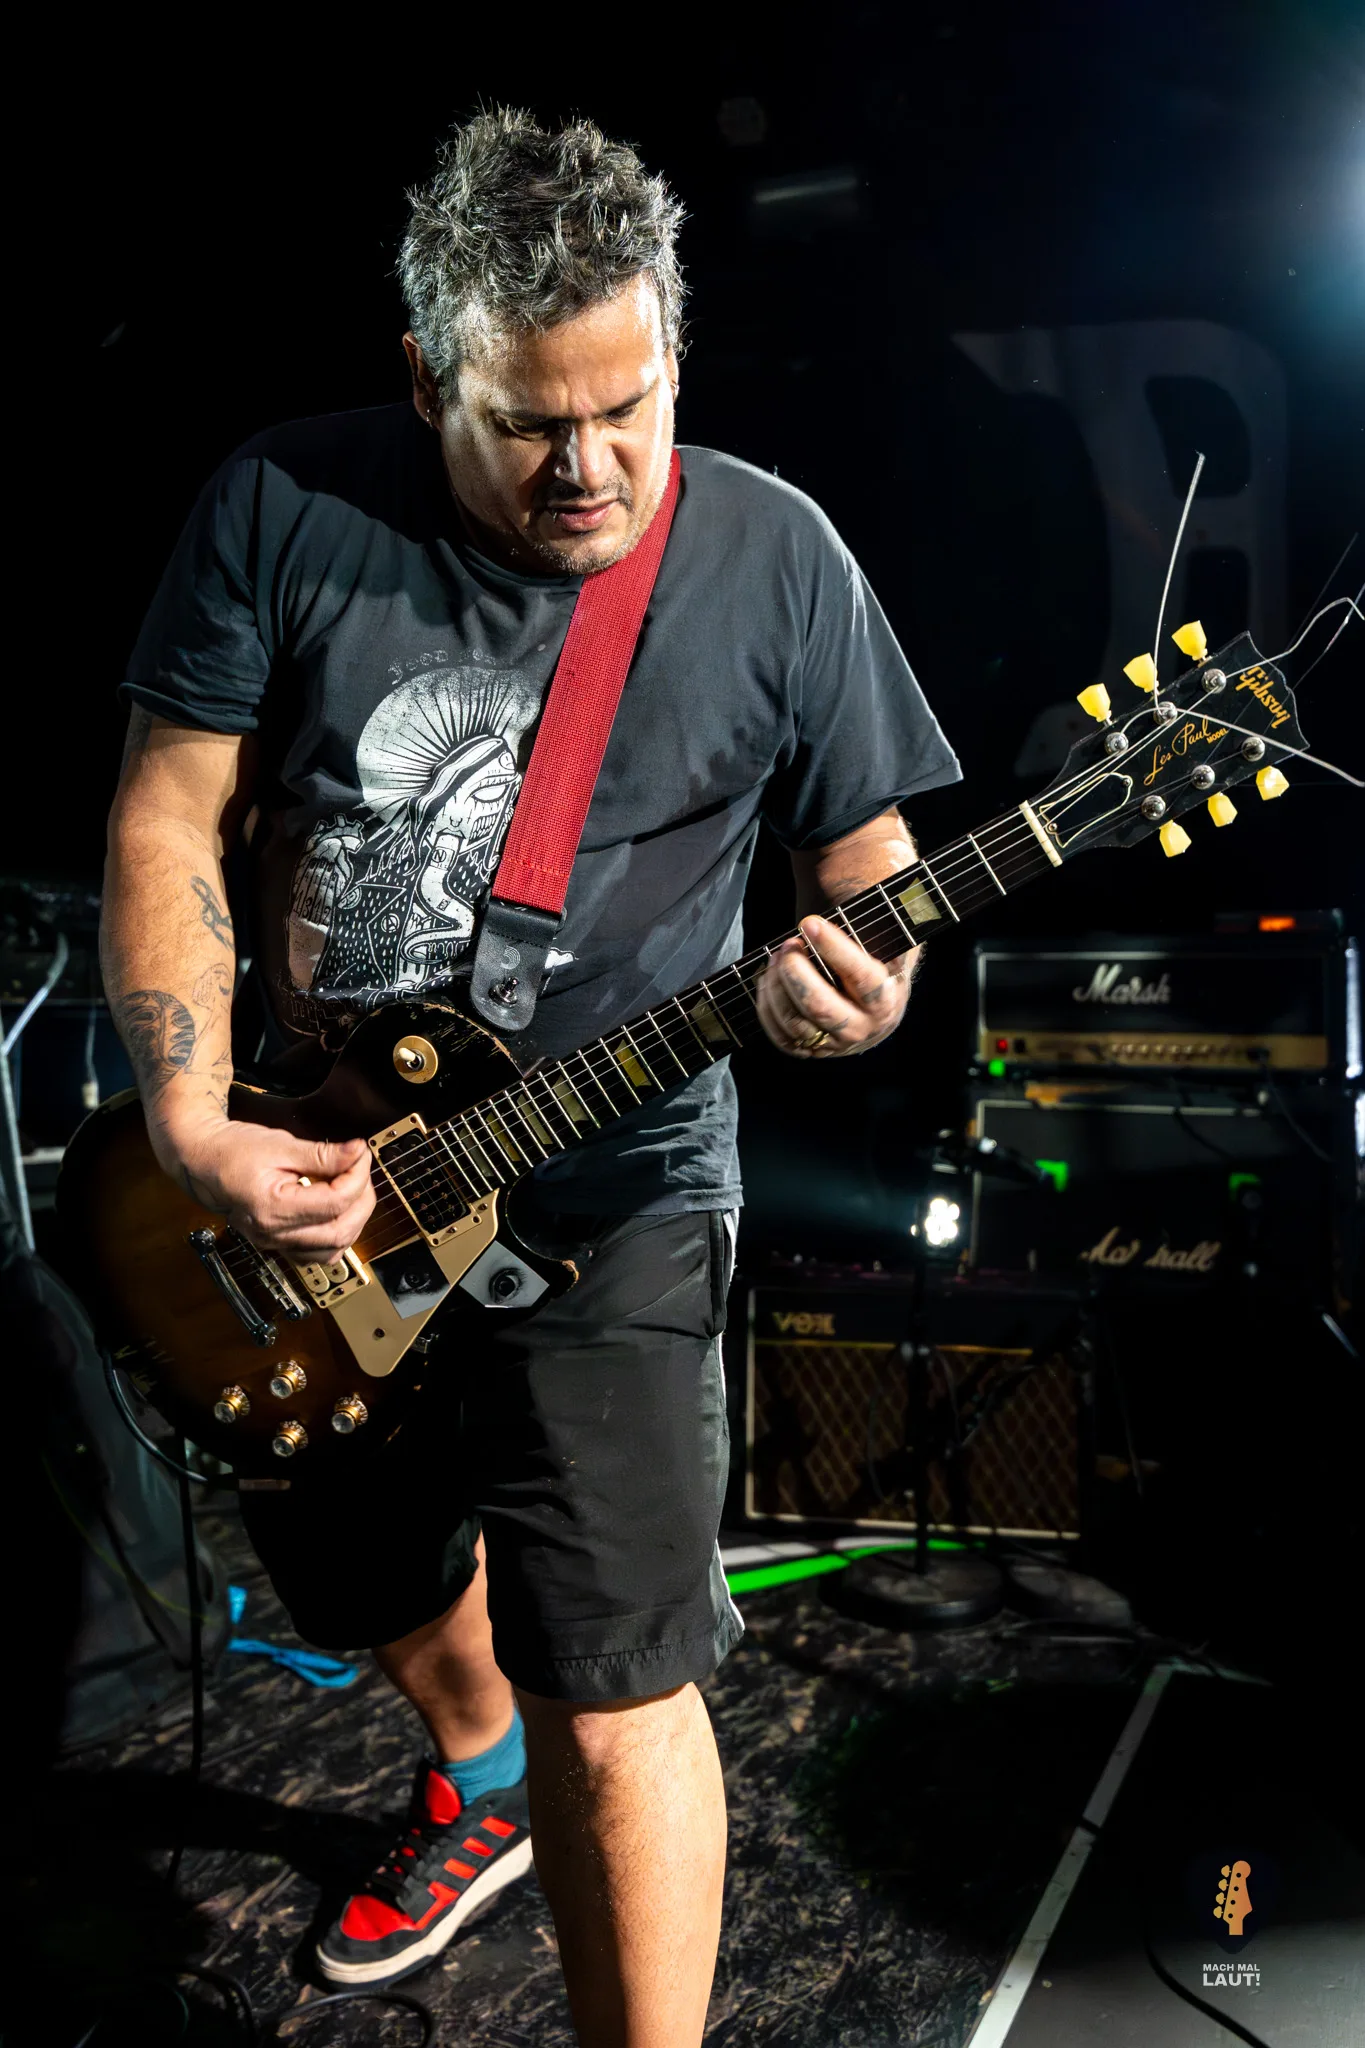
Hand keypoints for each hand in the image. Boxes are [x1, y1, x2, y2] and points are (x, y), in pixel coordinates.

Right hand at [159, 1114, 375, 1263]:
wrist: (202, 1161)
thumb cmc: (232, 1150)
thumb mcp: (279, 1144)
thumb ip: (322, 1154)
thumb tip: (357, 1153)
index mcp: (272, 1209)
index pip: (335, 1203)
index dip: (357, 1176)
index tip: (359, 1154)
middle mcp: (272, 1234)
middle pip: (339, 1233)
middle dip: (362, 1200)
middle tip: (360, 1170)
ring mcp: (274, 1243)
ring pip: (332, 1251)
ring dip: (353, 1221)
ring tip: (352, 1189)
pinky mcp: (276, 1243)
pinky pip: (315, 1254)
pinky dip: (335, 1235)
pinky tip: (336, 1210)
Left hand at [756, 915, 912, 1057]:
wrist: (876, 1004)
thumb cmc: (876, 961)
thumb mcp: (885, 944)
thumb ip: (879, 922)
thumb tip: (877, 886)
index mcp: (886, 998)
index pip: (861, 976)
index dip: (834, 948)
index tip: (810, 924)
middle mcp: (864, 1027)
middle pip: (819, 1006)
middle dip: (795, 972)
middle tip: (787, 945)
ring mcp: (836, 1043)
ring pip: (795, 1022)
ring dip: (776, 986)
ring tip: (776, 957)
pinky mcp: (814, 1051)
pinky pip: (782, 1038)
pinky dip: (768, 1008)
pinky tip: (768, 981)